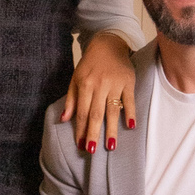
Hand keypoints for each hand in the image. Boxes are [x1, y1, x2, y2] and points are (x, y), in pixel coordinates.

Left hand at [61, 31, 135, 153]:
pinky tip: (130, 126)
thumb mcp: (76, 78)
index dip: (81, 129)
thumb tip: (64, 119)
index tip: (80, 145)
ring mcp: (115, 84)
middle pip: (96, 114)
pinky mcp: (128, 81)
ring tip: (111, 146)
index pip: (82, 112)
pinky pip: (129, 100)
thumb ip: (71, 99)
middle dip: (93, 133)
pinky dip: (130, 112)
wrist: (108, 44)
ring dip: (111, 129)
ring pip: (112, 110)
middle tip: (92, 150)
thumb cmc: (90, 64)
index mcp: (85, 85)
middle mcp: (99, 85)